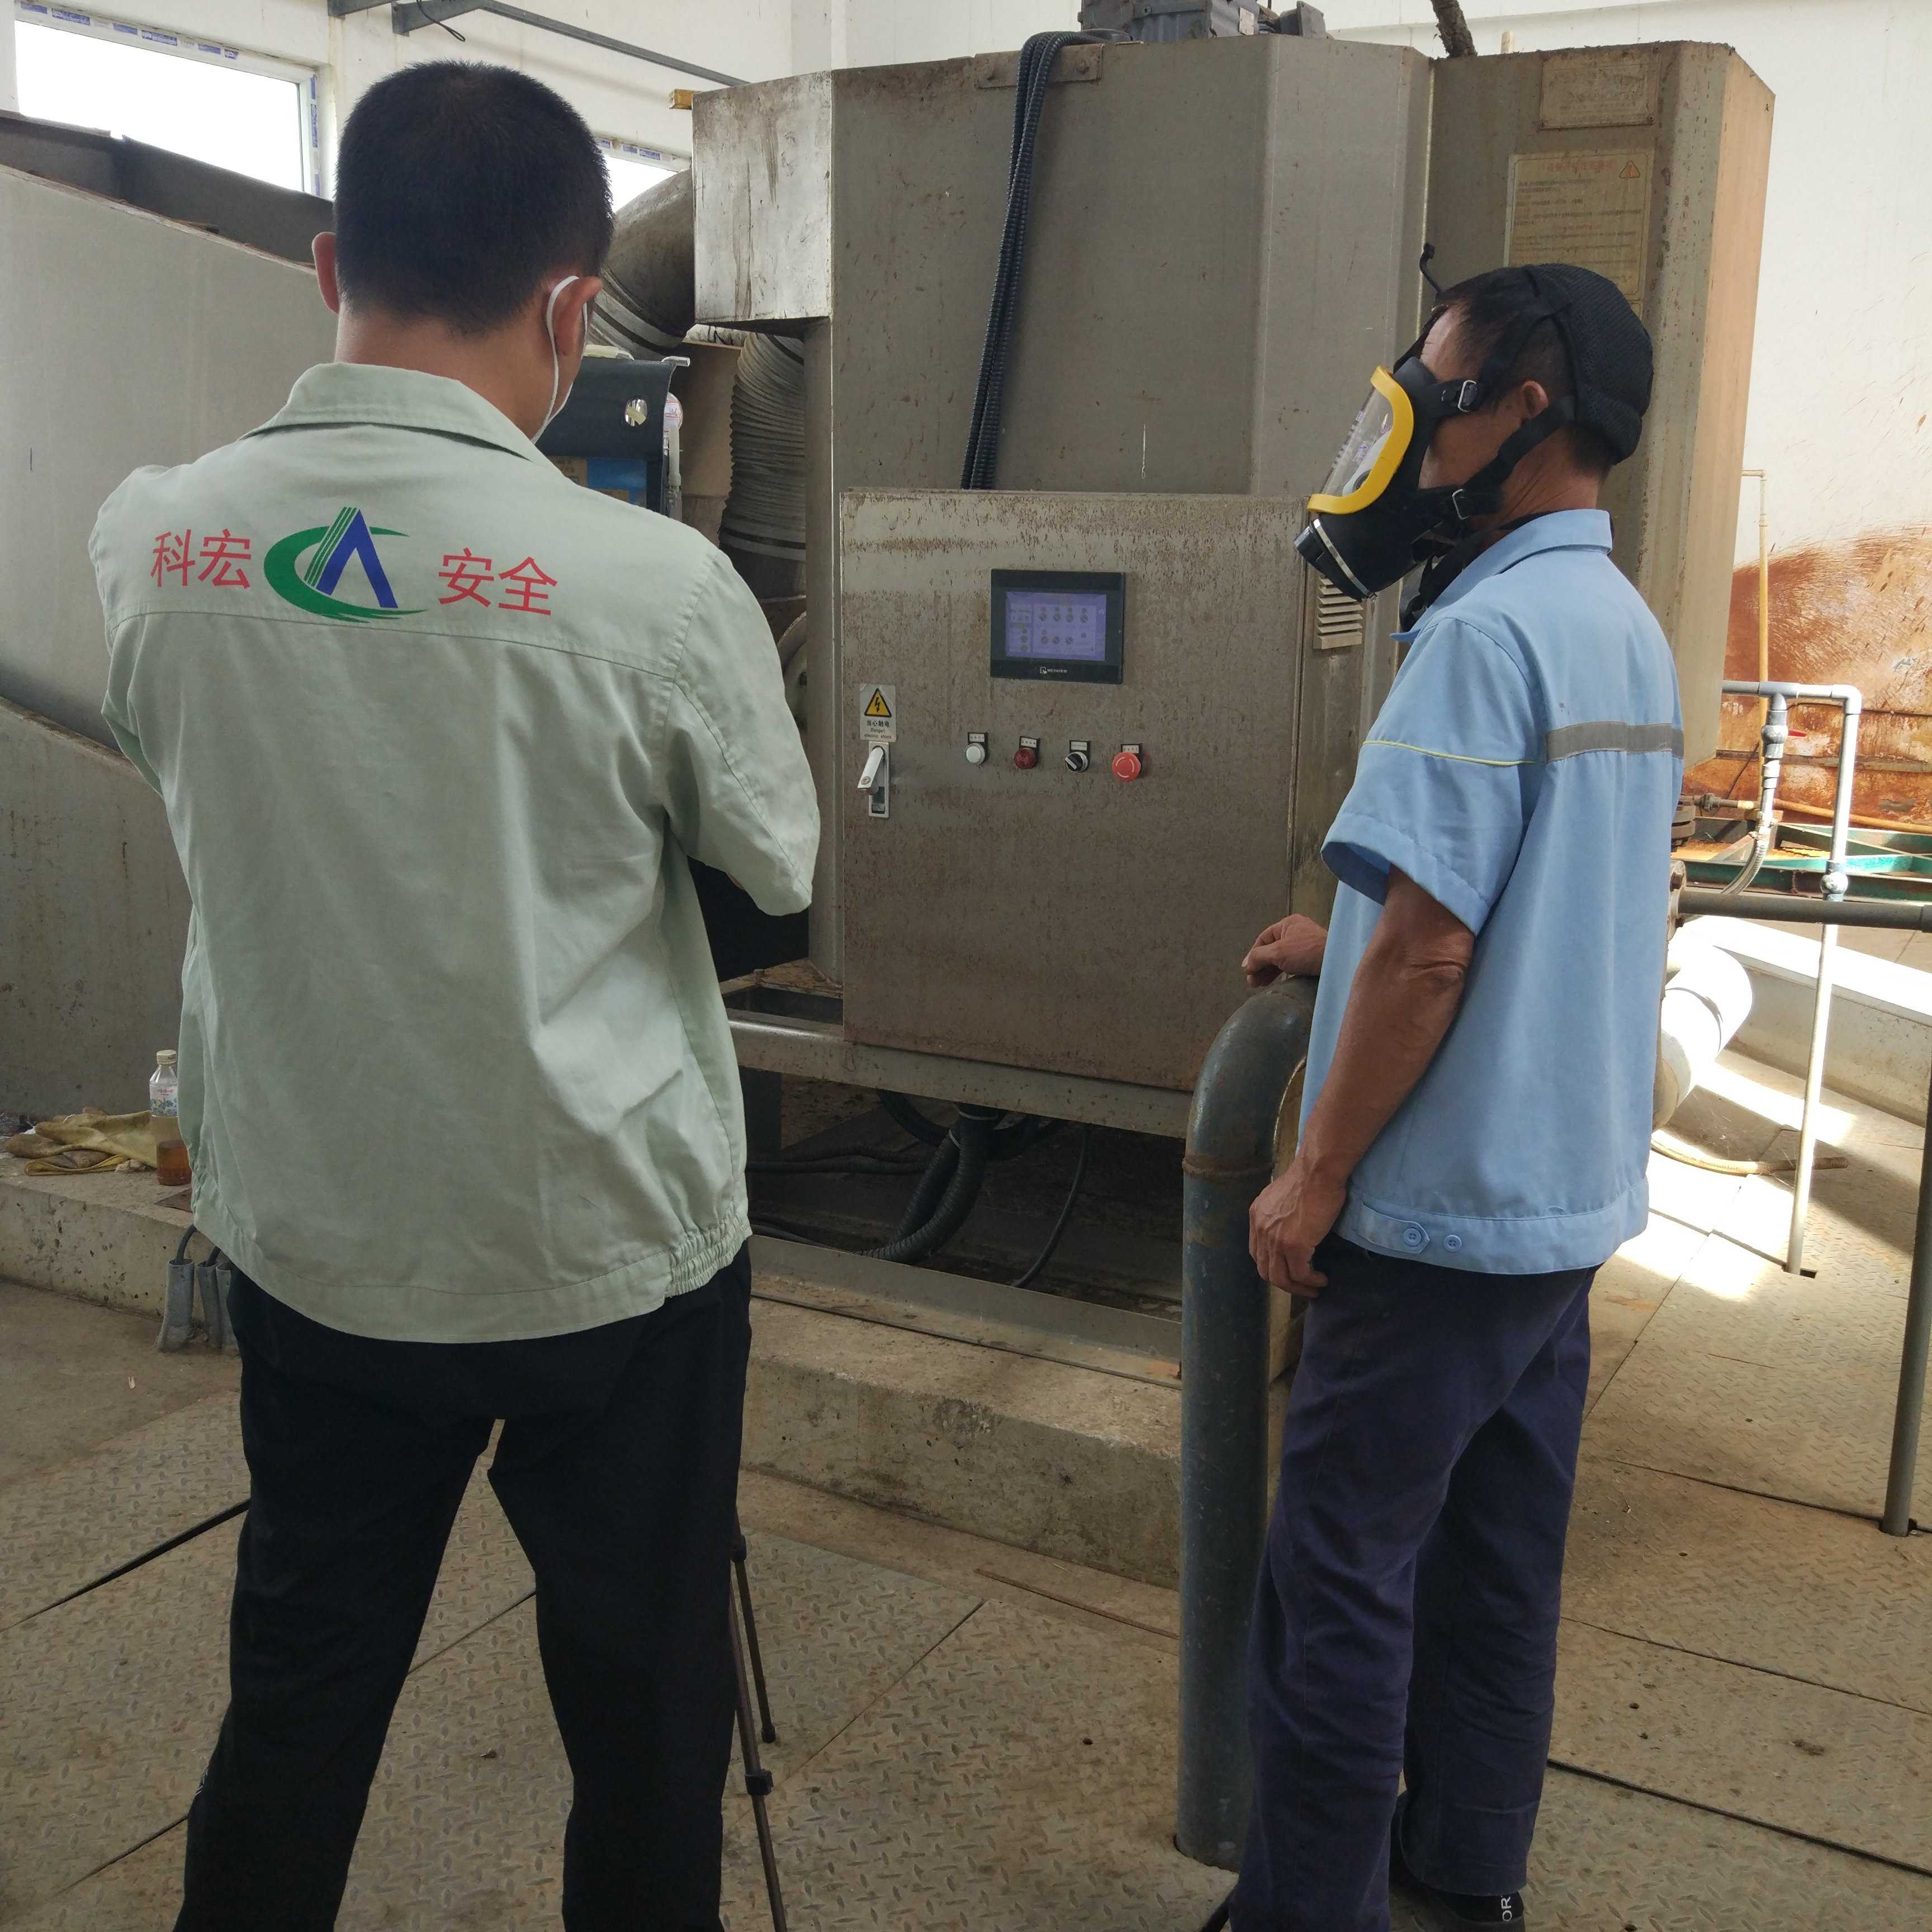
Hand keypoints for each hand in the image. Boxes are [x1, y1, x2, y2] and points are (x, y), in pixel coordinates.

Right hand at [1243, 914, 1326, 986]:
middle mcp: (1296, 932)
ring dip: (1268, 971)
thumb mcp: (1278, 952)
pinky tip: (1274, 982)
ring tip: (1259, 985)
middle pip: (1271, 949)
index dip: (1253, 955)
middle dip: (1260, 966)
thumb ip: (1258, 957)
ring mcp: (1304, 945)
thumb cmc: (1306, 952)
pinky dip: (1281, 972)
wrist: (1336, 962)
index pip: (1263, 939)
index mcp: (1288, 924)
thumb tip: (1245, 965)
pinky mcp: (1311, 958)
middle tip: (1252, 982)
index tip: (1247, 970)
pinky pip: (1291, 964)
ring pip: (1280, 958)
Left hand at [1249, 1156, 1347, 1293]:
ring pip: (1281, 1278)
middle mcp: (1260, 1229)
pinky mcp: (1294, 1246)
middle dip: (1284, 1283)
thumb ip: (1279, 1213)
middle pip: (1265, 1270)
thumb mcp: (1282, 1196)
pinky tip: (1321, 1279)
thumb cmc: (1309, 1177)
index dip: (1272, 1266)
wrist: (1318, 1171)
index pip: (1257, 1253)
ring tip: (1313, 1288)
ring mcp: (1275, 1240)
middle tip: (1302, 1286)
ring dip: (1298, 1288)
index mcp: (1256, 1216)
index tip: (1289, 1271)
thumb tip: (1290, 1226)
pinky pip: (1300, 1274)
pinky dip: (1311, 1281)